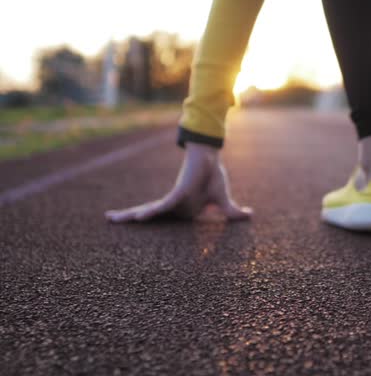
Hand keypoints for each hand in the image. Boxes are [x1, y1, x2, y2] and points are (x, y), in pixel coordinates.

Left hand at [105, 142, 252, 222]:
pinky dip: (152, 212)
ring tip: (112, 219)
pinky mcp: (178, 194)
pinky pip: (163, 206)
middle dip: (127, 216)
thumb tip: (250, 215)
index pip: (160, 218)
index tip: (131, 224)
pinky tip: (140, 217)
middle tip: (108, 218)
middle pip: (147, 213)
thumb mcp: (223, 200)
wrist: (211, 158)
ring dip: (130, 215)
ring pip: (150, 211)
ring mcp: (174, 200)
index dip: (145, 220)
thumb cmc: (213, 177)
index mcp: (180, 208)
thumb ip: (231, 212)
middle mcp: (172, 205)